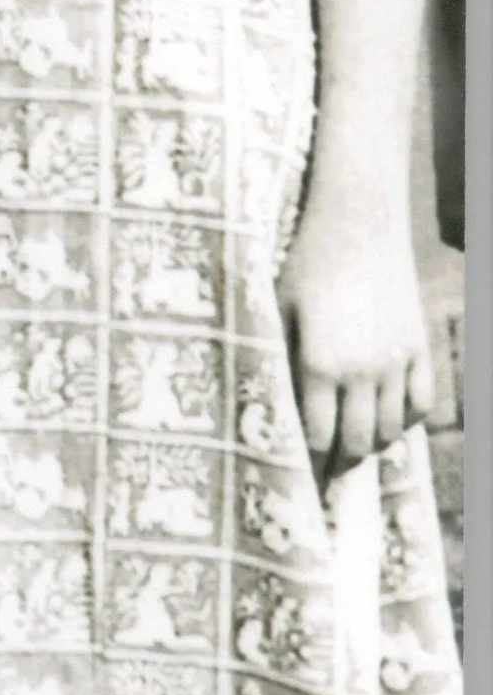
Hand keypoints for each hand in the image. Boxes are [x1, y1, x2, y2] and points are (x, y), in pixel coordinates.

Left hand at [277, 200, 433, 478]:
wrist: (358, 219)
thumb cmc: (303, 261)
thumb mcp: (278, 310)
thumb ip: (279, 361)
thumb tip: (272, 408)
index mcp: (319, 364)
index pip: (316, 437)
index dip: (305, 462)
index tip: (294, 475)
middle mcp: (363, 370)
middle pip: (357, 443)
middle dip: (338, 463)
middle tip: (322, 470)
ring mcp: (397, 359)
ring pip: (391, 429)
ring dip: (370, 444)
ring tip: (349, 447)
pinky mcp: (419, 344)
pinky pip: (421, 402)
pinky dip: (404, 420)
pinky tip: (384, 419)